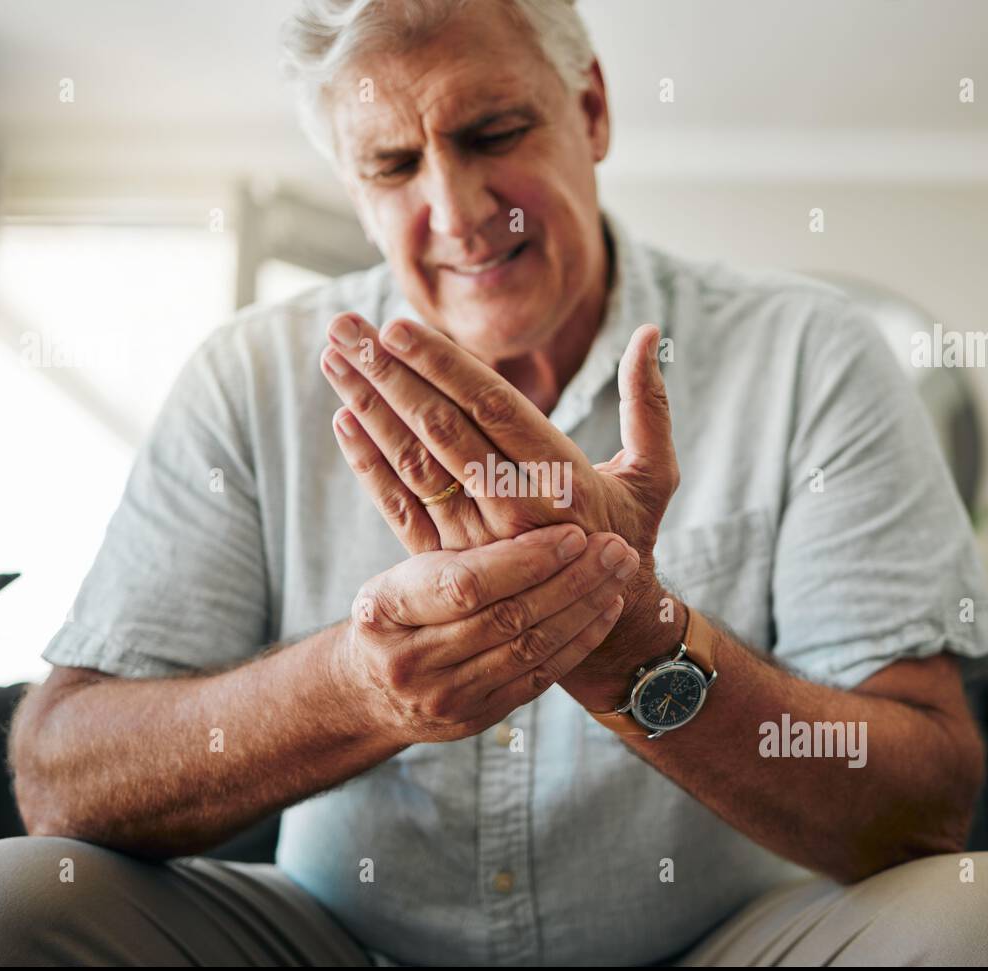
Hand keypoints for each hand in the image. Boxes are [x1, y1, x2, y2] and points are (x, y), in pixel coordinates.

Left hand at [320, 312, 678, 616]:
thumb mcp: (653, 474)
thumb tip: (649, 331)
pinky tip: (342, 423)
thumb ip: (647, 404)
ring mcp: (475, 537)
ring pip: (414, 465)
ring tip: (333, 359)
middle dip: (389, 374)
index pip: (491, 408)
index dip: (441, 366)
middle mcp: (512, 507)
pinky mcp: (450, 561)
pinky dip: (370, 466)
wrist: (603, 625)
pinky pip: (401, 510)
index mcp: (560, 477)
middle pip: (441, 429)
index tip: (397, 327)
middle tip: (346, 328)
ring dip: (370, 408)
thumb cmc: (629, 533)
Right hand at [342, 524, 638, 743]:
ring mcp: (445, 697)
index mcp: (386, 609)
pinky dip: (578, 642)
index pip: (466, 584)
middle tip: (614, 546)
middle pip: (507, 618)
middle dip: (570, 579)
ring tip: (619, 570)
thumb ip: (449, 550)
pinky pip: (537, 678)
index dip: (525, 561)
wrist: (371, 691)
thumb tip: (510, 485)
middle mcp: (411, 660)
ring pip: (529, 649)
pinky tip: (606, 609)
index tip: (571, 533)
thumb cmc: (393, 613)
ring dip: (583, 607)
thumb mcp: (396, 574)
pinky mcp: (476, 718)